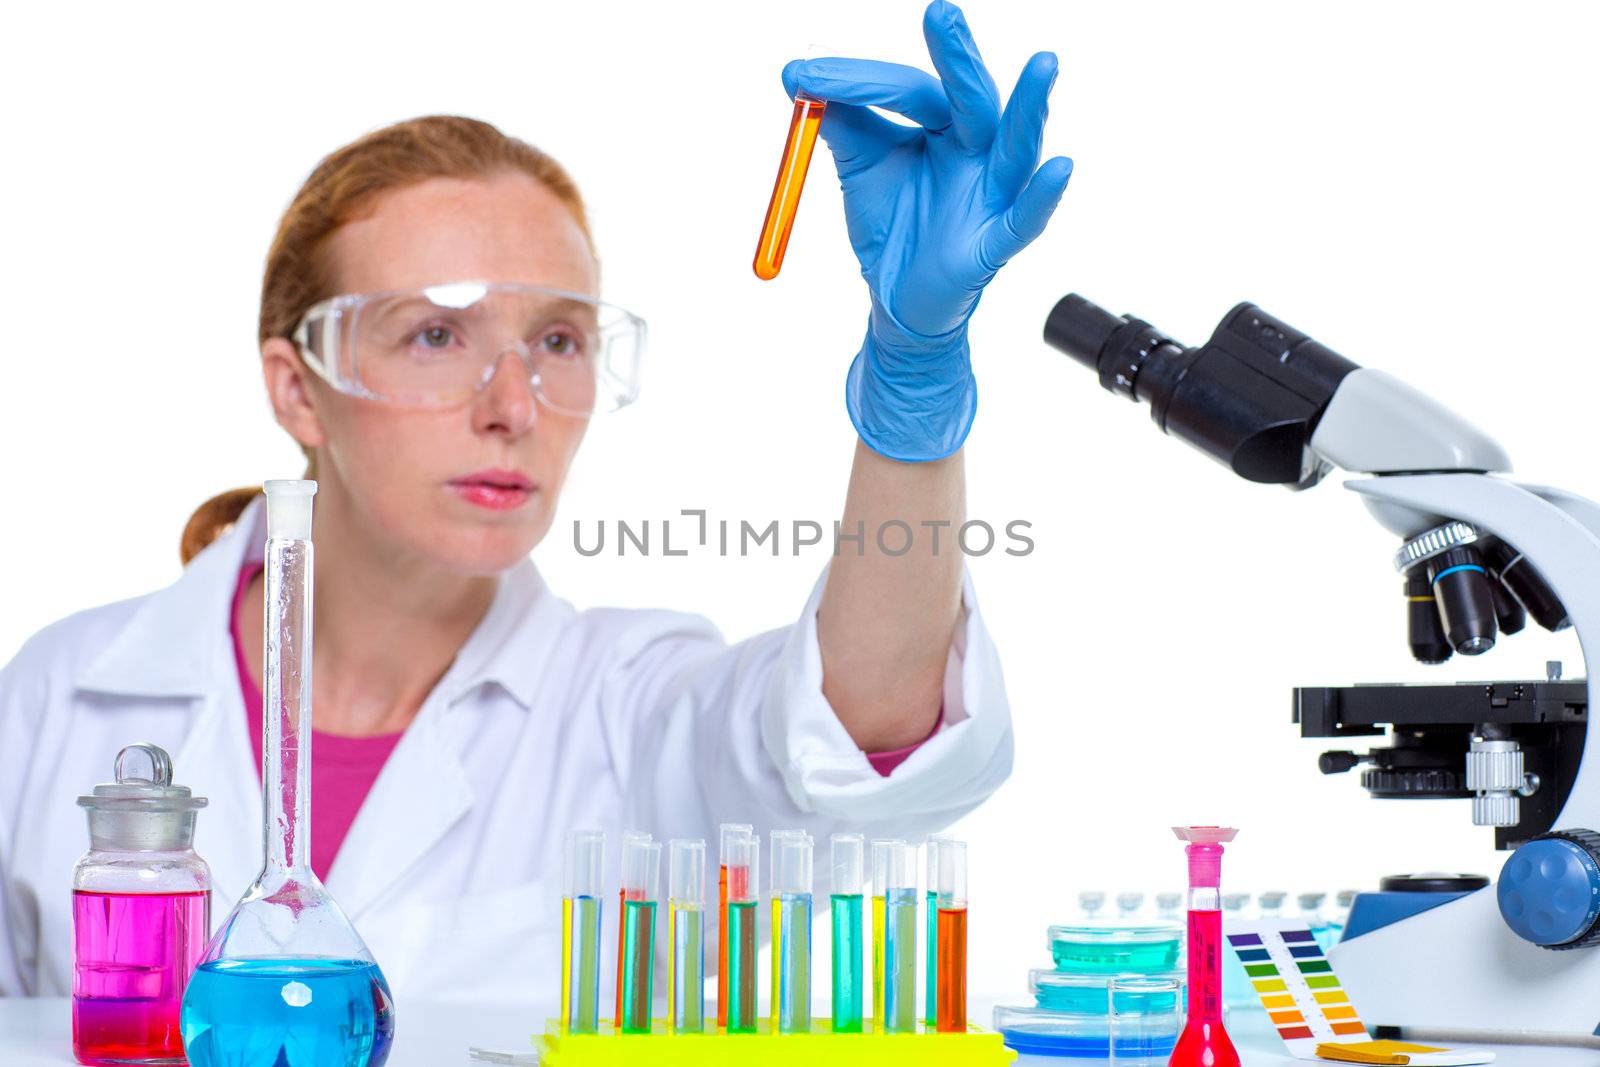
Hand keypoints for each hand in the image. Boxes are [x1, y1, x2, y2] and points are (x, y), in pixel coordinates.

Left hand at [783, 0, 1072, 461]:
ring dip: (1030, 106)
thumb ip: (841, 123)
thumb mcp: (862, 167)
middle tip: (940, 12)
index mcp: (944, 127)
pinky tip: (1059, 168)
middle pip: (972, 97)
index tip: (801, 78)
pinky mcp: (992, 244)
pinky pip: (1024, 219)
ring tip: (1043, 65)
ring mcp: (991, 196)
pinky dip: (1043, 196)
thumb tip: (801, 77)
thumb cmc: (893, 228)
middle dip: (957, 57)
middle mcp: (976, 152)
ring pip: (1016, 145)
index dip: (858, 82)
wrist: (894, 303)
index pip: (909, 89)